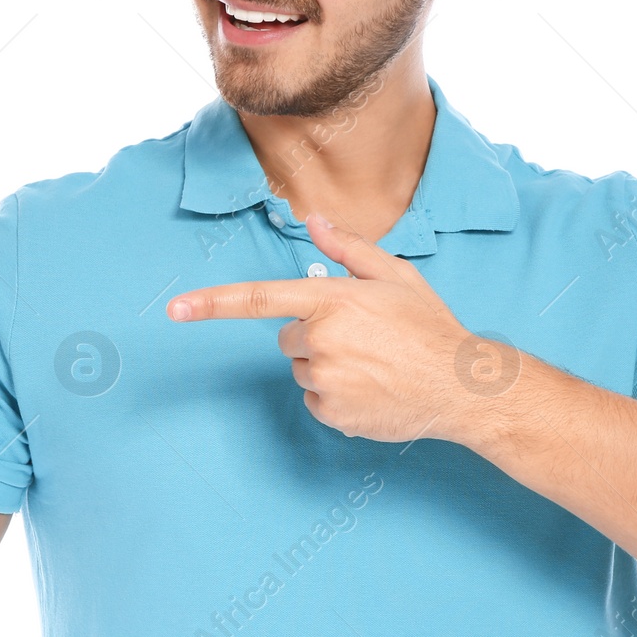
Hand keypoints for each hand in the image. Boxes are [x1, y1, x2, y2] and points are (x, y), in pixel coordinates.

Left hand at [168, 212, 500, 443]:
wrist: (463, 386)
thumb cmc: (429, 325)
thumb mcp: (393, 275)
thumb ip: (347, 248)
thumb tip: (312, 222)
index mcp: (332, 300)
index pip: (259, 298)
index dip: (211, 304)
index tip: (174, 309)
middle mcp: (322, 340)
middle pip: (288, 338)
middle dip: (314, 335)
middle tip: (362, 338)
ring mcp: (326, 381)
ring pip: (302, 370)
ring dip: (327, 366)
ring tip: (373, 365)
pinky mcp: (333, 414)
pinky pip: (315, 401)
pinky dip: (336, 397)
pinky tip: (372, 389)